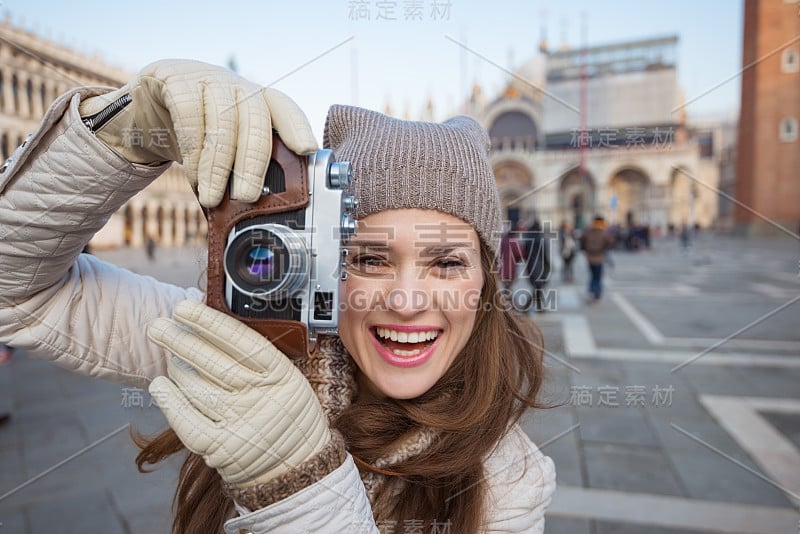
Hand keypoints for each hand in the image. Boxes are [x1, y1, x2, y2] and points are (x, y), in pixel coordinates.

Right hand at [79, 59, 317, 206]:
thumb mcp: (224, 148)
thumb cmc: (195, 136)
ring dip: (218, 166)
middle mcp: (236, 84)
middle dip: (253, 162)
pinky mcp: (175, 77)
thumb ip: (244, 165)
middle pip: (254, 119)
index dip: (297, 127)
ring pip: (222, 120)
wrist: (144, 114)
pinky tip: (192, 175)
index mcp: (257, 99)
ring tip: (212, 197)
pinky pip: (189, 114)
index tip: (306, 150)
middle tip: (248, 196)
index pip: (284, 108)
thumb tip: (260, 206)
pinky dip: (192, 151)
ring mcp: (206, 76)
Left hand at [147, 300, 330, 487]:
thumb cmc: (286, 411)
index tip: (184, 309)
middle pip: (214, 364)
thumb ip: (256, 356)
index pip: (242, 342)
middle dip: (181, 342)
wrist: (297, 464)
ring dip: (177, 369)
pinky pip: (188, 421)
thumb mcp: (287, 378)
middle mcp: (261, 399)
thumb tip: (212, 323)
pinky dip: (170, 402)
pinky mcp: (221, 449)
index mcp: (281, 376)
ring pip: (198, 389)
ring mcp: (240, 425)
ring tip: (169, 357)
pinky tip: (159, 385)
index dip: (210, 324)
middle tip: (158, 326)